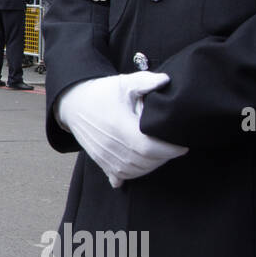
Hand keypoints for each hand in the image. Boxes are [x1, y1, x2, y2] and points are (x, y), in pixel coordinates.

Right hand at [55, 72, 187, 187]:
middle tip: (172, 147)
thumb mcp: (124, 83)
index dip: (170, 150)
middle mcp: (112, 146)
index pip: (151, 148)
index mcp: (121, 128)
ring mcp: (105, 156)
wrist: (73, 103)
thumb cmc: (101, 92)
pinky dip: (133, 173)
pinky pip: (121, 176)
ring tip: (159, 153)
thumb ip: (146, 81)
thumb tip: (167, 80)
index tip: (182, 144)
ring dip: (151, 165)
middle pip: (146, 162)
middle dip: (164, 157)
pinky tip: (140, 165)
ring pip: (136, 171)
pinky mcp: (101, 161)